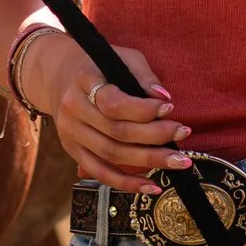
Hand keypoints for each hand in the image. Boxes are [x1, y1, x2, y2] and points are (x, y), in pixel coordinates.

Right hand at [21, 34, 192, 193]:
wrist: (62, 77)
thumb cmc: (101, 66)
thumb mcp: (122, 58)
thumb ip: (143, 76)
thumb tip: (164, 99)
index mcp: (84, 81)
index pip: (113, 103)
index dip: (143, 109)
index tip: (170, 107)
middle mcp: (73, 109)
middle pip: (116, 131)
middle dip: (155, 136)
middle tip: (184, 134)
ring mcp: (70, 133)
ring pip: (111, 155)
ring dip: (148, 161)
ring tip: (179, 161)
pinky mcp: (73, 152)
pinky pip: (100, 173)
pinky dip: (126, 183)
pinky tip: (152, 187)